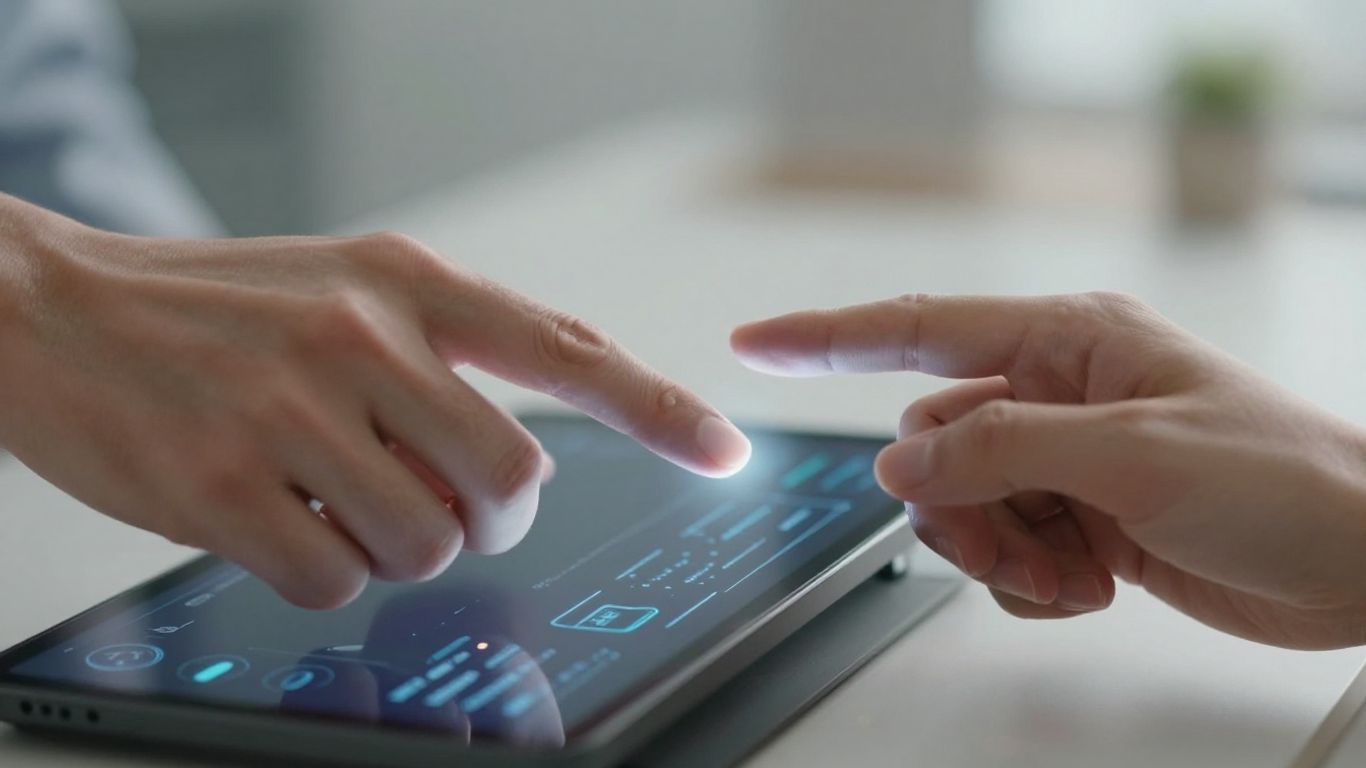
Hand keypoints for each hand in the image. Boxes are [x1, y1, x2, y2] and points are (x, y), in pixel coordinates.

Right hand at [0, 195, 749, 607]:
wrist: (55, 307)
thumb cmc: (219, 307)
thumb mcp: (347, 284)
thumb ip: (449, 347)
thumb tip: (540, 435)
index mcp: (405, 282)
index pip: (565, 349)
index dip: (658, 407)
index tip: (724, 450)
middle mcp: (361, 339)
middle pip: (510, 482)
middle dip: (489, 517)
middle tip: (435, 501)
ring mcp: (290, 413)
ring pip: (428, 541)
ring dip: (397, 546)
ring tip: (333, 498)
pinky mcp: (224, 487)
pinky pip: (338, 581)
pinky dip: (325, 574)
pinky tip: (280, 521)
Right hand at [732, 292, 1365, 648]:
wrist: (1364, 565)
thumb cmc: (1287, 479)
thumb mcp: (1133, 454)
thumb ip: (1003, 451)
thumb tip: (900, 465)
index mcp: (1070, 341)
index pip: (919, 331)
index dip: (827, 336)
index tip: (755, 343)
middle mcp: (1058, 395)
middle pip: (933, 447)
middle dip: (959, 510)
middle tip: (1018, 546)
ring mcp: (1067, 461)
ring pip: (962, 507)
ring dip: (999, 554)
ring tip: (1069, 572)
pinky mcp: (1081, 520)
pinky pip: (1003, 551)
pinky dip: (1030, 582)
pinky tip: (1090, 582)